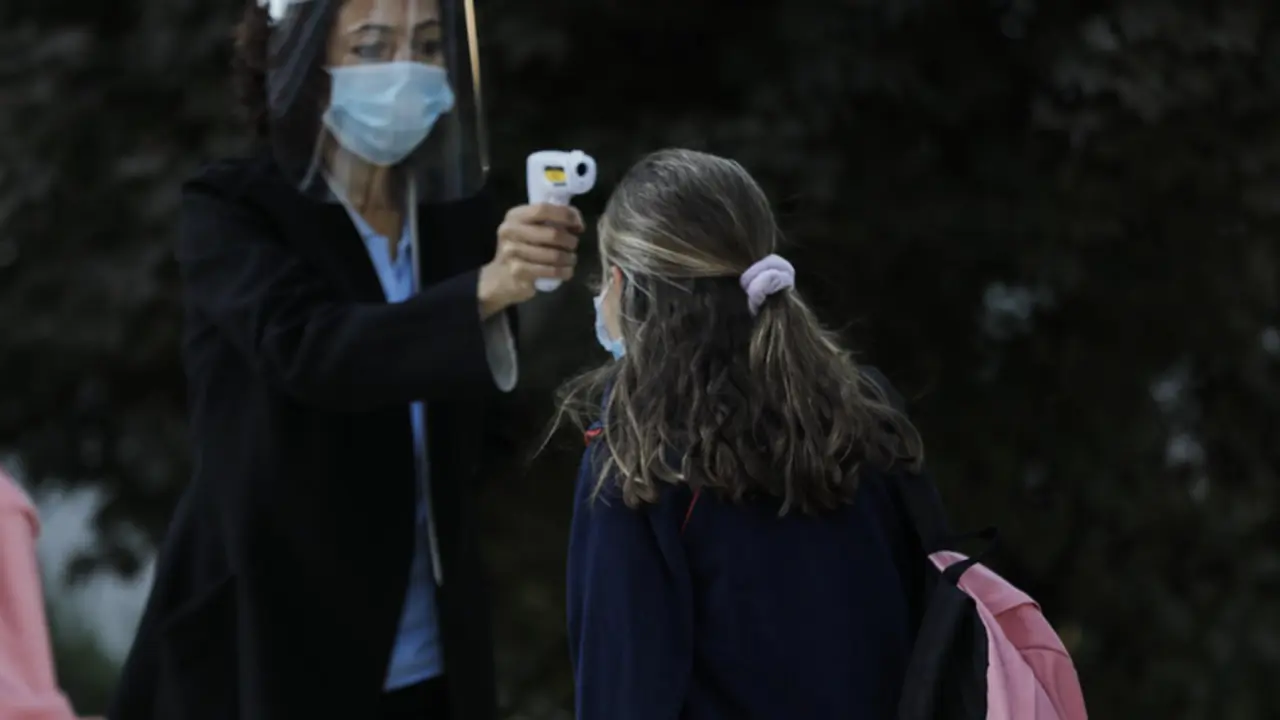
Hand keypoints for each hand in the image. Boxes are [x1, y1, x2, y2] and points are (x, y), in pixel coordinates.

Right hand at [479, 203, 582, 318]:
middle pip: (553, 234)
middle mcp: (510, 232)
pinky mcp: (519, 272)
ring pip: (554, 255)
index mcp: (515, 216)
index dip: (566, 215)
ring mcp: (512, 253)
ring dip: (569, 258)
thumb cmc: (521, 249)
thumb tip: (577, 222)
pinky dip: (564, 272)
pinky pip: (551, 271)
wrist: (499, 278)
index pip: (543, 209)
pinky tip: (566, 271)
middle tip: (573, 245)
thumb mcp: (528, 229)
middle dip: (570, 241)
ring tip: (570, 259)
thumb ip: (549, 220)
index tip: (578, 225)